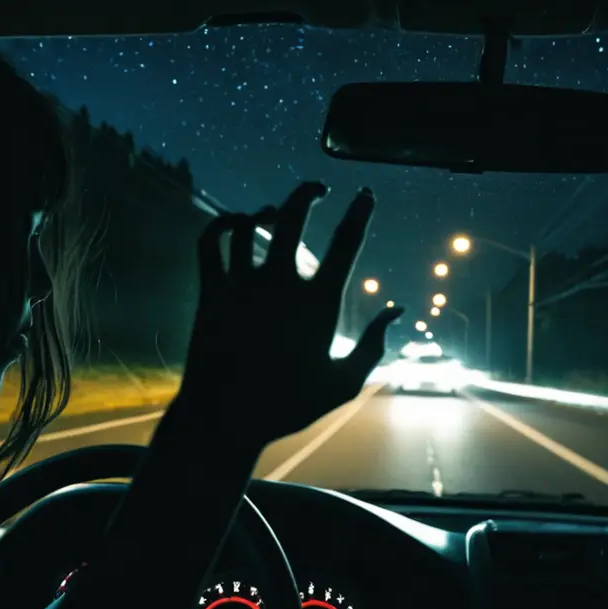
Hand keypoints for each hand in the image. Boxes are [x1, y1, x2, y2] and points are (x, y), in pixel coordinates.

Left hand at [175, 182, 402, 449]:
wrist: (223, 420)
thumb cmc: (286, 406)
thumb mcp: (342, 383)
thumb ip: (373, 346)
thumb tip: (396, 309)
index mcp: (317, 304)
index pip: (346, 243)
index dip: (359, 212)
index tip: (365, 195)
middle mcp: (280, 285)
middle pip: (295, 215)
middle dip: (309, 192)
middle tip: (319, 188)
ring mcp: (242, 285)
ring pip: (252, 224)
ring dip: (268, 211)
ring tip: (277, 211)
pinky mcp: (211, 292)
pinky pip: (212, 241)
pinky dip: (222, 224)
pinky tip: (235, 223)